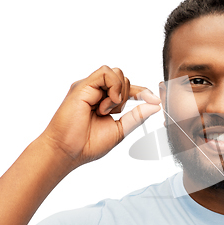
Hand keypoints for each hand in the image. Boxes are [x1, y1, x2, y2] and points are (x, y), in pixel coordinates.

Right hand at [41, 65, 160, 167]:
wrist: (68, 151)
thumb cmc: (88, 144)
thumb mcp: (120, 129)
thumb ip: (137, 116)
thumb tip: (155, 105)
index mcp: (105, 101)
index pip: (128, 89)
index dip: (143, 93)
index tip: (156, 101)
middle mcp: (96, 92)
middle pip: (124, 78)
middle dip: (127, 95)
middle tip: (113, 113)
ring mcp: (88, 87)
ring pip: (116, 73)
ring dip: (119, 92)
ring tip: (106, 110)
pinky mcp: (82, 86)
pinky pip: (106, 73)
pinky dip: (113, 87)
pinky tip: (106, 104)